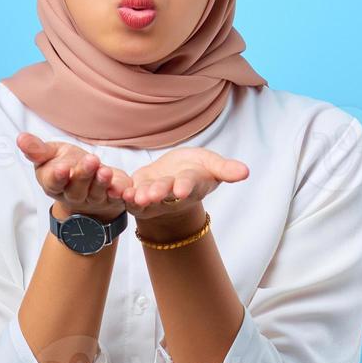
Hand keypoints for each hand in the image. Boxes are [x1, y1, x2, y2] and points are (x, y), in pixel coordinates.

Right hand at [16, 133, 132, 222]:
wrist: (90, 184)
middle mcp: (73, 195)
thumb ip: (38, 150)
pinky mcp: (113, 199)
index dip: (57, 177)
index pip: (53, 183)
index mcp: (54, 184)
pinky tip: (122, 187)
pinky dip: (120, 193)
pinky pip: (117, 198)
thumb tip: (20, 138)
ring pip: (97, 193)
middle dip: (83, 175)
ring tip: (105, 170)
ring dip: (101, 182)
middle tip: (90, 160)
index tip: (62, 168)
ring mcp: (93, 200)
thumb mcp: (52, 155)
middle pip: (76, 189)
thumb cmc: (67, 166)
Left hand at [121, 146, 248, 223]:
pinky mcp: (135, 195)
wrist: (173, 176)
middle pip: (165, 193)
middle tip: (152, 193)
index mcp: (191, 184)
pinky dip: (121, 192)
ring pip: (145, 198)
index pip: (189, 185)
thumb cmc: (195, 168)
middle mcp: (171, 195)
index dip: (185, 187)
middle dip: (159, 193)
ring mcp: (153, 197)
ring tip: (134, 196)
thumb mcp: (210, 164)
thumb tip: (246, 171)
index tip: (182, 189)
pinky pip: (126, 195)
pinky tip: (115, 189)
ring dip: (139, 197)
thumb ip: (225, 169)